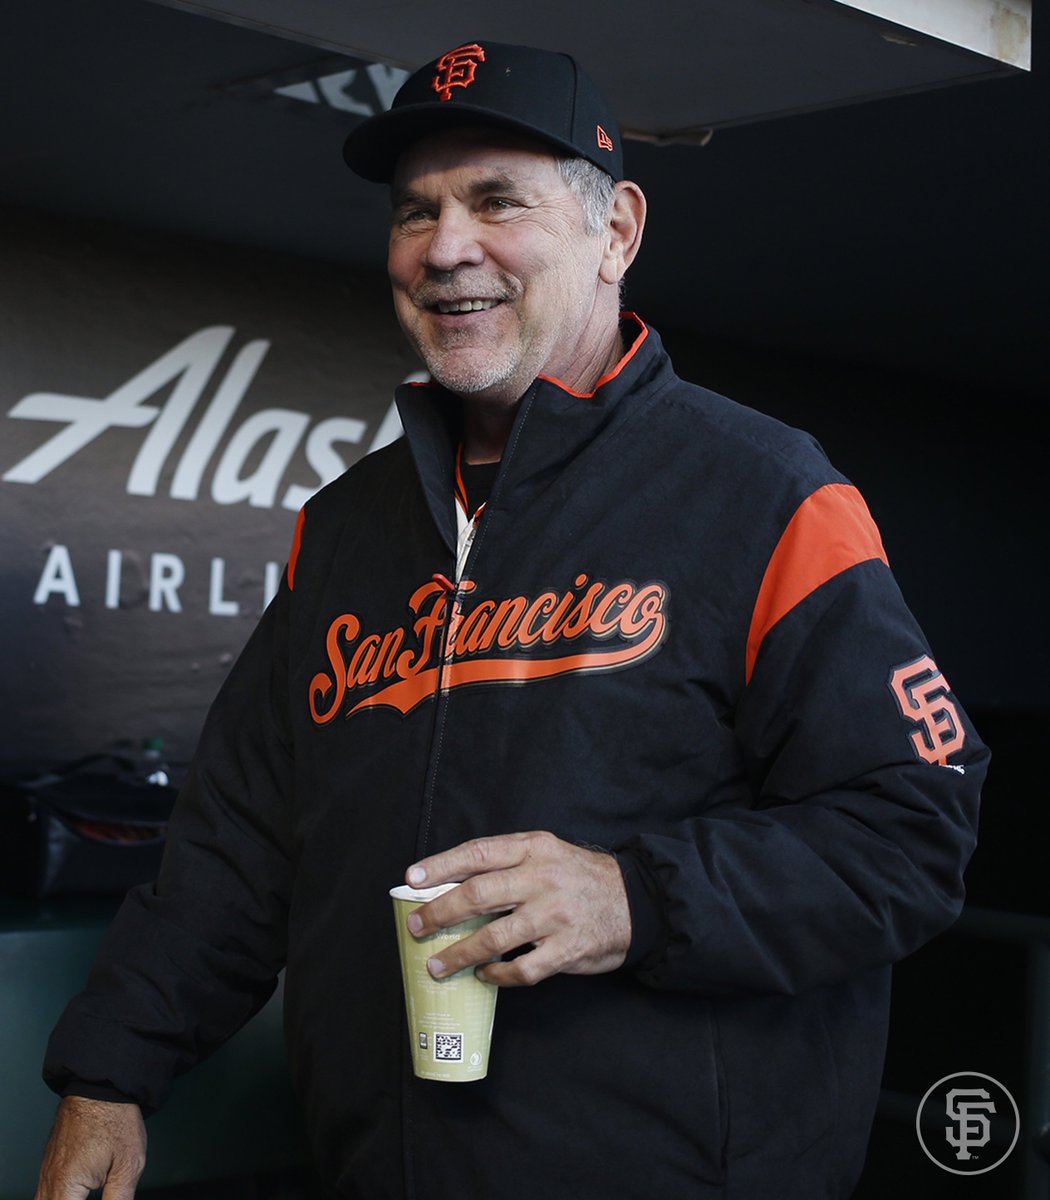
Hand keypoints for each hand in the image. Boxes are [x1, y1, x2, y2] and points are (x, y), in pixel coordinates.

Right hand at [34, 1096, 146, 1199]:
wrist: (101, 1084)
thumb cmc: (114, 1118)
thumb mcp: (128, 1164)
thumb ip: (119, 1199)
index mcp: (66, 1185)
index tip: (105, 1198)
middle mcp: (50, 1181)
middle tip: (101, 1192)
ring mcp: (47, 1171)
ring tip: (88, 1191)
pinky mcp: (50, 1163)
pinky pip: (45, 1192)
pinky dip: (57, 1197)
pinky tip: (76, 1194)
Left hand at [404, 830, 631, 985]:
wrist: (637, 901)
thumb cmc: (579, 878)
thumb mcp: (547, 853)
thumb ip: (508, 864)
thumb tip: (451, 884)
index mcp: (534, 848)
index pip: (478, 852)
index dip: (441, 866)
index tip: (412, 879)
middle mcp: (543, 878)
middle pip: (479, 894)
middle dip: (439, 912)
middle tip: (416, 926)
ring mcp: (556, 915)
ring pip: (494, 937)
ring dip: (459, 953)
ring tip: (437, 965)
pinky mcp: (568, 948)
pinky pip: (523, 969)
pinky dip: (497, 975)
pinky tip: (484, 975)